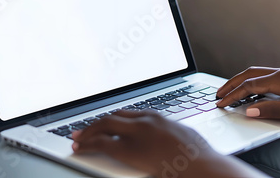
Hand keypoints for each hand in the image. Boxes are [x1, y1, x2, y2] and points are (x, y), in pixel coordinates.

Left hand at [72, 110, 265, 177]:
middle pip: (112, 117)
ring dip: (88, 132)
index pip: (126, 113)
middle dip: (95, 124)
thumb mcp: (181, 136)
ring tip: (78, 139)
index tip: (103, 124)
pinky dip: (89, 144)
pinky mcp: (131, 150)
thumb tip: (162, 138)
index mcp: (156, 116)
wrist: (202, 165)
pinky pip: (103, 143)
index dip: (111, 120)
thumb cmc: (197, 155)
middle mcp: (144, 120)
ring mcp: (137, 134)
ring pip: (105, 126)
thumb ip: (166, 133)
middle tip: (82, 131)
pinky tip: (82, 148)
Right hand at [216, 66, 279, 123]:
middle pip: (250, 74)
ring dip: (242, 83)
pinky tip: (252, 94)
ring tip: (230, 93)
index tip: (220, 103)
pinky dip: (254, 85)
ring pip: (258, 75)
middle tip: (217, 95)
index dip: (233, 94)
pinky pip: (267, 79)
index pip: (250, 85)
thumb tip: (248, 110)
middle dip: (232, 84)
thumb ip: (271, 109)